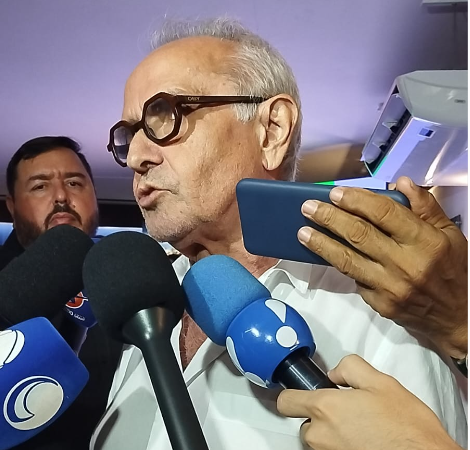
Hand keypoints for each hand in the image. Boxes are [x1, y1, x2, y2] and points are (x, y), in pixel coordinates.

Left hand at [277, 355, 462, 449]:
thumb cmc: (407, 428)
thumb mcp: (380, 381)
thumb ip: (350, 367)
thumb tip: (336, 372)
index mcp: (326, 407)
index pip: (286, 401)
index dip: (292, 394)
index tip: (300, 392)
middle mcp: (322, 435)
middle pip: (304, 422)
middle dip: (319, 415)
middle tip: (345, 410)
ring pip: (318, 439)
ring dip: (331, 432)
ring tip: (360, 426)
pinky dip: (342, 445)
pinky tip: (364, 439)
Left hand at [297, 177, 467, 358]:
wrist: (458, 318)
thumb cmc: (454, 271)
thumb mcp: (450, 235)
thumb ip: (426, 207)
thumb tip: (400, 183)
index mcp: (426, 241)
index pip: (384, 213)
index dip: (356, 200)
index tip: (335, 193)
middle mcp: (406, 263)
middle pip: (359, 234)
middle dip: (329, 218)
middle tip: (308, 207)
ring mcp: (390, 286)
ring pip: (347, 259)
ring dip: (321, 243)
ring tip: (302, 231)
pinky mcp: (380, 303)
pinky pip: (353, 278)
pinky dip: (337, 264)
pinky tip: (323, 252)